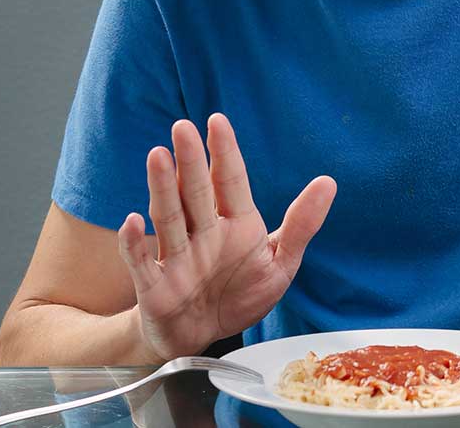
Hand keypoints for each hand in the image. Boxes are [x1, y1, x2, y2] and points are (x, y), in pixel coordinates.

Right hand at [116, 114, 336, 359]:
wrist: (203, 338)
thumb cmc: (240, 294)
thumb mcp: (279, 264)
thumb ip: (301, 225)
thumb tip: (329, 182)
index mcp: (236, 223)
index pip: (230, 181)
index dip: (224, 152)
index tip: (218, 121)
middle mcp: (203, 233)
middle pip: (195, 192)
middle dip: (190, 161)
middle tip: (183, 128)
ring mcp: (177, 257)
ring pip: (168, 216)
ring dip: (162, 188)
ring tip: (158, 156)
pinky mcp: (155, 285)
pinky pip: (141, 262)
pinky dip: (133, 243)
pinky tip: (130, 222)